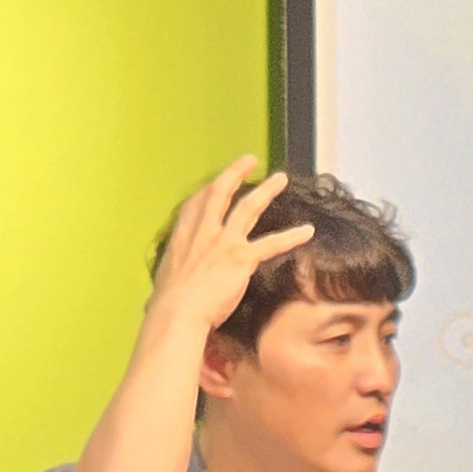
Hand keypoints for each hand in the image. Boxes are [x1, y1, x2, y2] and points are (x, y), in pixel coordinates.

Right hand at [147, 155, 314, 338]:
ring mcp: (223, 242)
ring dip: (266, 190)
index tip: (217, 182)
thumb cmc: (168, 303)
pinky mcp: (241, 258)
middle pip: (220, 191)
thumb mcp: (166, 278)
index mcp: (183, 234)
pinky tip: (307, 230)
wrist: (178, 312)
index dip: (208, 189)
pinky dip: (291, 237)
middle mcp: (203, 231)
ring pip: (248, 207)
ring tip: (280, 179)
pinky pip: (272, 243)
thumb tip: (165, 291)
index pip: (196, 202)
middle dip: (235, 172)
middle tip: (249, 160)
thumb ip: (174, 274)